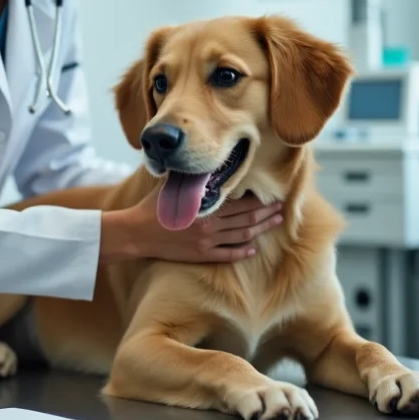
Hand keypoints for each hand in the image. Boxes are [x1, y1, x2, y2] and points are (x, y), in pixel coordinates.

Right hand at [102, 191, 283, 263]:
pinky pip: (228, 254)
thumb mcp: (172, 187)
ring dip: (260, 229)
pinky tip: (253, 249)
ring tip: (275, 223)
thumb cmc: (152, 207)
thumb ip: (189, 179)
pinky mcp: (201, 255)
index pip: (239, 201)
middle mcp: (210, 224)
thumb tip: (201, 164)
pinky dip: (242, 252)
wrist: (136, 233)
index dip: (256, 198)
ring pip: (242, 236)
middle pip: (246, 218)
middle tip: (281, 208)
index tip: (270, 194)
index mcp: (205, 206)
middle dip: (266, 212)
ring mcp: (207, 242)